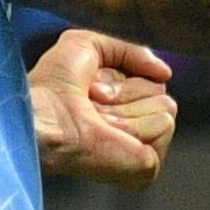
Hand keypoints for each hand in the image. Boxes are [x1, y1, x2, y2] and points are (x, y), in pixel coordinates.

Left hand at [29, 29, 176, 190]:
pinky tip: (107, 134)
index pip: (154, 81)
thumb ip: (131, 50)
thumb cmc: (52, 84)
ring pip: (165, 108)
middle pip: (162, 93)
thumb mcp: (87, 44)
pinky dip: (135, 124)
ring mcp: (141, 148)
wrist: (42, 114)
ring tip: (97, 120)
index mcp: (121, 105)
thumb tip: (167, 74)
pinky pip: (163, 126)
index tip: (92, 87)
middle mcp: (132, 127)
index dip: (123, 78)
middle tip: (93, 103)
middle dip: (127, 91)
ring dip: (126, 108)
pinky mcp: (145, 165)